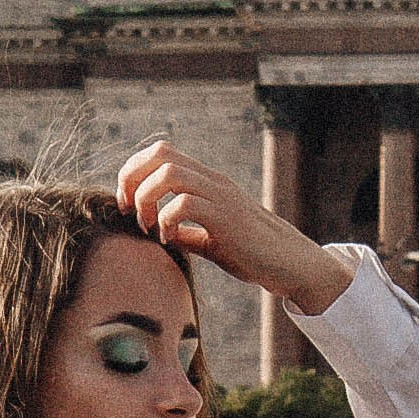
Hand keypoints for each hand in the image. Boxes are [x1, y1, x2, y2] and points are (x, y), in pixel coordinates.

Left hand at [117, 140, 348, 314]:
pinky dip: (167, 221)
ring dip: (147, 198)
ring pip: (170, 173)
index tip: (126, 204)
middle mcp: (213, 181)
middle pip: (160, 153)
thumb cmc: (252, 253)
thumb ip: (186, 231)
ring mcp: (221, 196)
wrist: (291, 265)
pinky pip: (186, 204)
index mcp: (207, 182)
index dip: (134, 170)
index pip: (161, 152)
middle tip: (129, 211)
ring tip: (148, 225)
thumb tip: (159, 232)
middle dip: (132, 177)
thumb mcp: (211, 239)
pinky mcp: (227, 218)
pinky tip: (169, 239)